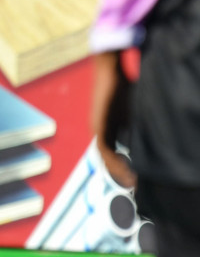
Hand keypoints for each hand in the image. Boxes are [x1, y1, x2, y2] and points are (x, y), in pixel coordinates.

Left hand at [89, 50, 136, 188]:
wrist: (110, 69)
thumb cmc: (124, 86)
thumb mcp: (134, 111)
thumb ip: (140, 124)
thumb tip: (158, 135)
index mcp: (108, 128)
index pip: (113, 153)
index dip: (123, 167)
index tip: (136, 180)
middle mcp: (99, 130)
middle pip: (108, 158)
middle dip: (120, 173)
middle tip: (135, 187)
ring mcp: (97, 128)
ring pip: (105, 156)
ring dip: (118, 171)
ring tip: (132, 183)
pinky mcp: (98, 124)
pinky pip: (104, 148)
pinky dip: (114, 161)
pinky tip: (126, 170)